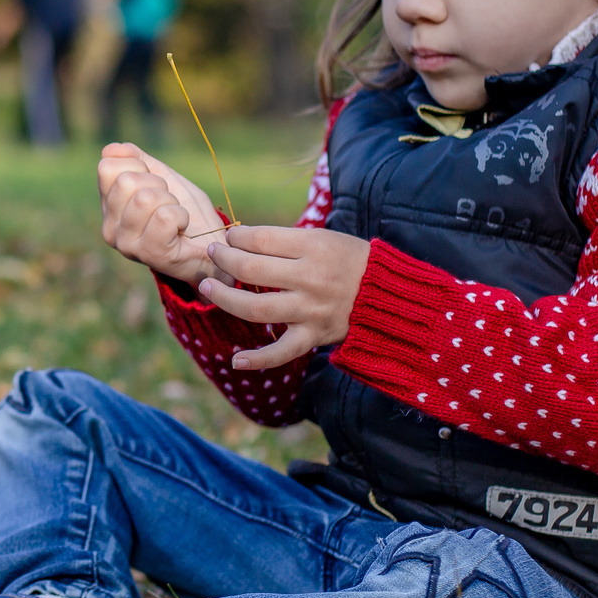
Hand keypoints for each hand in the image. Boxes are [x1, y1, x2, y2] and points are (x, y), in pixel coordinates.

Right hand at [98, 142, 226, 282]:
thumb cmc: (185, 211)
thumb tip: (112, 148)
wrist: (211, 243)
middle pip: (126, 181)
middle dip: (157, 184)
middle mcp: (110, 228)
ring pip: (145, 198)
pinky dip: (181, 216)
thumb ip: (137, 160)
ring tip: (174, 217)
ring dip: (171, 202)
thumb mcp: (162, 178)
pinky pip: (164, 217)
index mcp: (108, 207)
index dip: (139, 166)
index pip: (107, 167)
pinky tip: (181, 229)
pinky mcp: (149, 254)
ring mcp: (127, 244)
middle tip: (168, 202)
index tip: (154, 184)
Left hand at [200, 226, 371, 368]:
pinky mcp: (314, 336)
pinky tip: (236, 360)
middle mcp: (310, 279)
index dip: (237, 237)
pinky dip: (258, 359)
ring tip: (207, 288)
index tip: (229, 238)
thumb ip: (284, 241)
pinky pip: (282, 352)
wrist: (390, 295)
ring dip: (224, 298)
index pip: (261, 240)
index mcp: (313, 248)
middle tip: (213, 254)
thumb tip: (240, 240)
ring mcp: (310, 311)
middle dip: (224, 260)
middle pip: (251, 270)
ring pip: (255, 308)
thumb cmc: (350, 261)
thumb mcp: (323, 238)